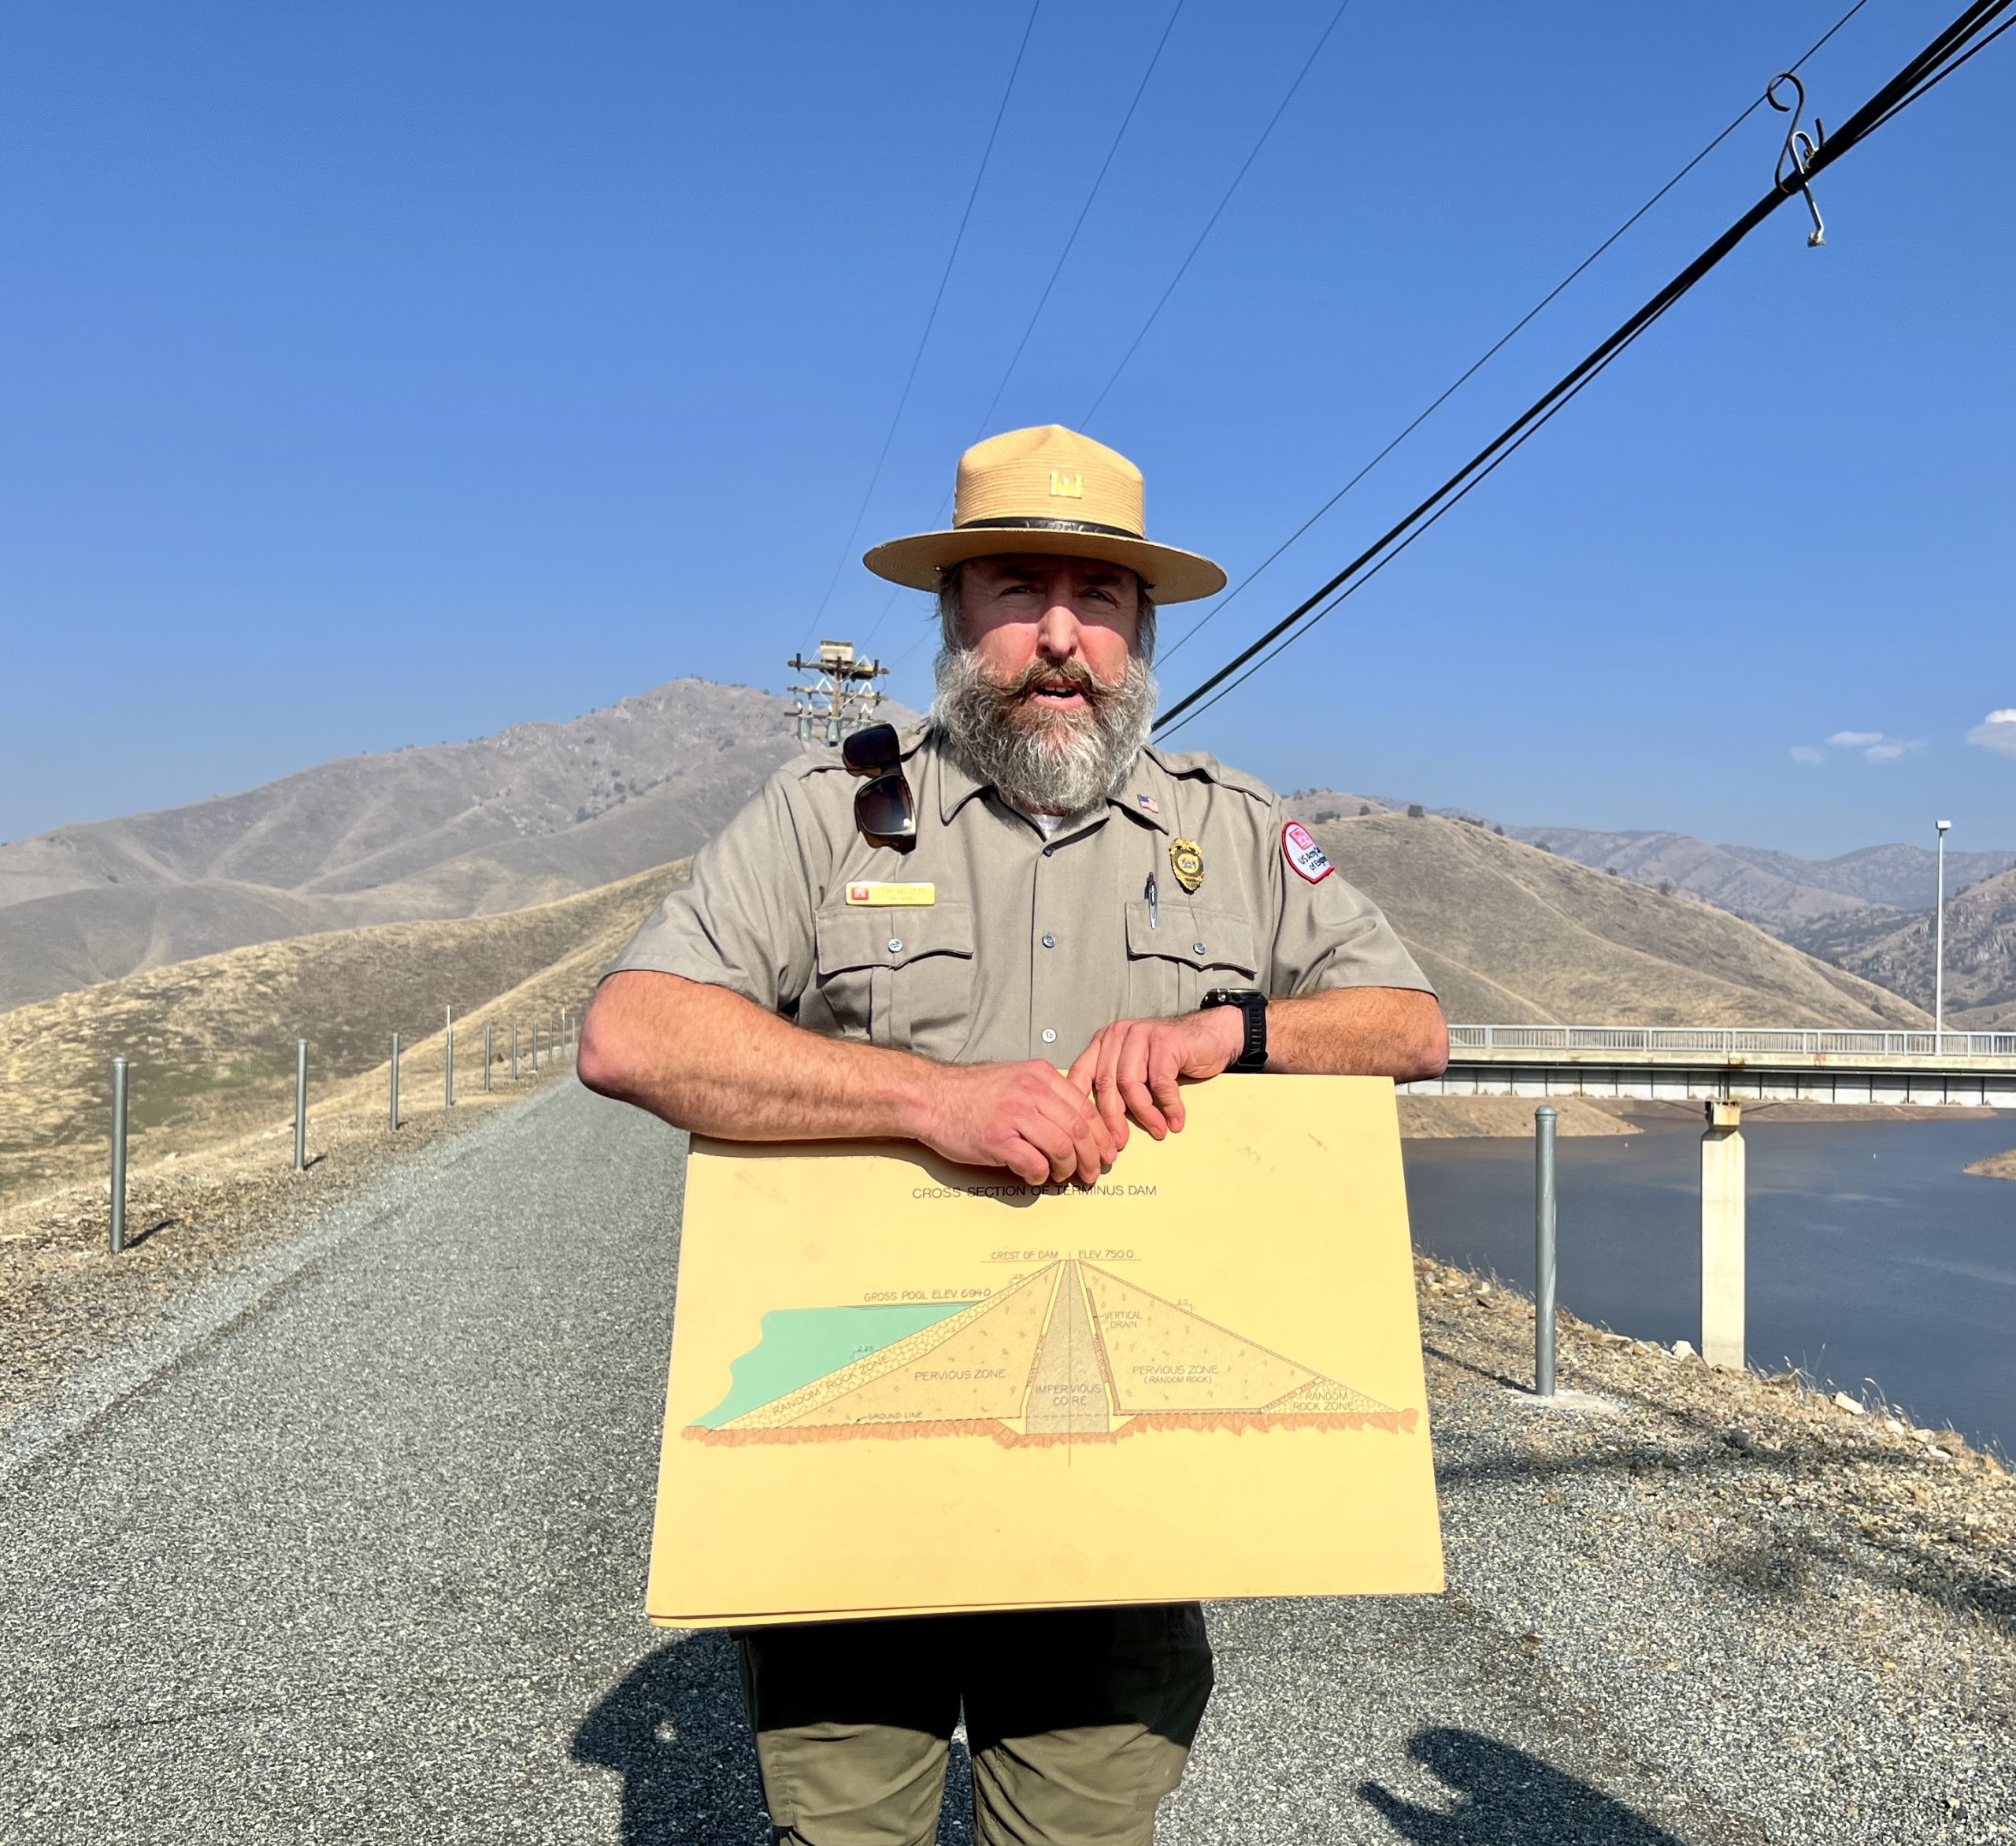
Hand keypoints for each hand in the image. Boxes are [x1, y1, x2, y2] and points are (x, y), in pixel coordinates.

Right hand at [917, 1059, 1117, 1187]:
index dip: (1102, 1135)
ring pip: (1062, 1148)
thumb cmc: (972, 1093)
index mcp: (1040, 1075)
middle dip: (1092, 1158)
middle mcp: (1031, 1092)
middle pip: (1079, 1130)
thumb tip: (1078, 1125)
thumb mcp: (1016, 1078)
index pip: (1086, 1107)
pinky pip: (1034, 1163)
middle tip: (1092, 1174)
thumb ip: (1046, 1095)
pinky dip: (1040, 1175)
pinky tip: (1033, 1176)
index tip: (1108, 1152)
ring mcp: (1014, 1115)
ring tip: (1060, 1177)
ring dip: (1067, 1169)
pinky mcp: (997, 1139)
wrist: (931, 1097)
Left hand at [1067, 1007, 1245, 1144]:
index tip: (1087, 1135)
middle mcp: (1118, 1034)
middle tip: (1119, 1143)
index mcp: (1104, 1042)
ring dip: (1144, 1114)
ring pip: (1130, 1083)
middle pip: (1105, 1083)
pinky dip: (1168, 1105)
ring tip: (1157, 1131)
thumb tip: (1099, 1127)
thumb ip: (1116, 1086)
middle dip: (1112, 1118)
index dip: (1082, 1107)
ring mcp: (1141, 1034)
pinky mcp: (1165, 1041)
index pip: (1080, 1074)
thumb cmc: (1171, 1059)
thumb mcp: (1136, 1070)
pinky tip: (1175, 1120)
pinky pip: (1160, 1082)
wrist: (1211, 1037)